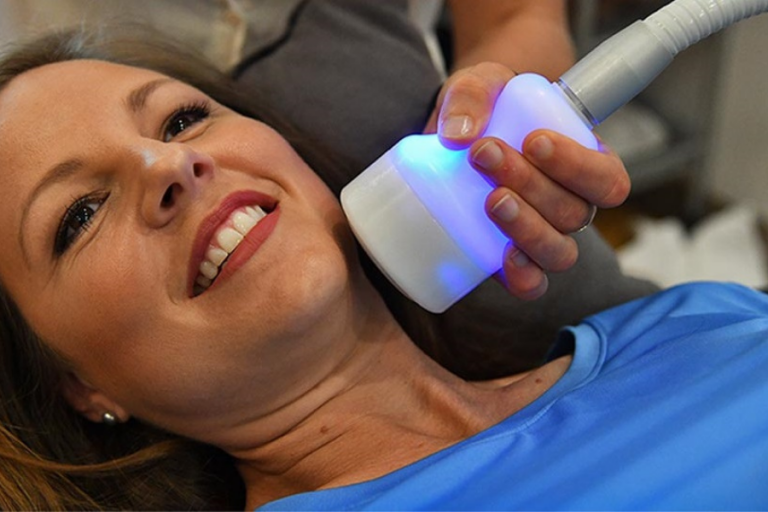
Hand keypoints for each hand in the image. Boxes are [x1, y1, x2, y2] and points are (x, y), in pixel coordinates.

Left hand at [424, 63, 629, 299]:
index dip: (578, 166)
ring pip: (558, 251)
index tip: (534, 140)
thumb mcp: (480, 85)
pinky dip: (524, 277)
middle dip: (532, 185)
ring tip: (491, 199)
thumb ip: (471, 95)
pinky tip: (504, 260)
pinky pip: (531, 282)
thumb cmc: (484, 108)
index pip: (607, 179)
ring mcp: (541, 235)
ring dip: (527, 228)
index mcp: (585, 164)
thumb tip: (458, 135)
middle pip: (574, 213)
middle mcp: (571, 206)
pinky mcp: (508, 258)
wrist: (454, 135)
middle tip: (485, 153)